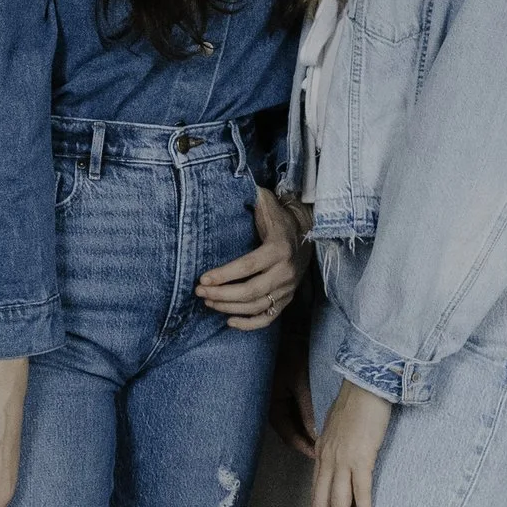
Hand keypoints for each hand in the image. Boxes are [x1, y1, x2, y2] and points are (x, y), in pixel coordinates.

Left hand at [195, 187, 304, 331]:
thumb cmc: (278, 217)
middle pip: (250, 291)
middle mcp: (286, 272)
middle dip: (221, 295)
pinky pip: (269, 318)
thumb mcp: (267, 204)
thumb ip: (251, 197)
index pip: (248, 267)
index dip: (224, 275)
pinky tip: (229, 321)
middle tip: (200, 292)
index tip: (203, 278)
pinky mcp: (287, 298)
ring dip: (229, 308)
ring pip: (256, 306)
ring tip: (208, 301)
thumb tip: (228, 182)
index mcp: (278, 249)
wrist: (306, 231)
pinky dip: (249, 324)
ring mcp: (288, 288)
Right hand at [268, 287, 319, 458]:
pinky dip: (310, 417)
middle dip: (309, 441)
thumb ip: (307, 410)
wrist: (287, 329)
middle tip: (329, 451)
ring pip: (297, 422)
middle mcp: (273, 405)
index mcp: (271, 406)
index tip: (321, 455)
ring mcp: (281, 398)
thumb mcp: (300, 381)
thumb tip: (318, 437)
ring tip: (330, 438)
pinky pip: (299, 411)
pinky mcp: (289, 391)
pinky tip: (325, 420)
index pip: (288, 436)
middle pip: (293, 432)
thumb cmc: (290, 353)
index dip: (304, 447)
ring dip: (310, 430)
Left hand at [309, 380, 393, 506]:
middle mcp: (327, 460)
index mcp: (322, 455)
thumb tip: (336, 461)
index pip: (315, 494)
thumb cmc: (356, 404)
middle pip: (320, 504)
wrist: (366, 383)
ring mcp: (343, 460)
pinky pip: (361, 490)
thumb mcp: (338, 429)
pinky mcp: (362, 456)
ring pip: (338, 503)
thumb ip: (335, 447)